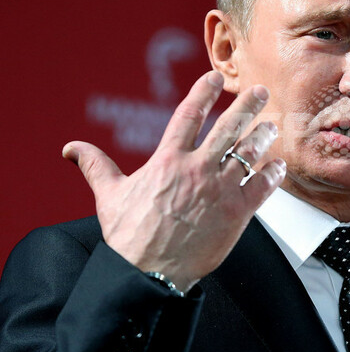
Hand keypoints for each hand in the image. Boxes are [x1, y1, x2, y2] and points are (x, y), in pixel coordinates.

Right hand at [62, 71, 284, 291]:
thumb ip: (96, 166)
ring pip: (249, 152)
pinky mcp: (237, 212)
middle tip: (261, 92)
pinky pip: (262, 185)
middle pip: (229, 127)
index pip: (189, 115)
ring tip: (272, 126)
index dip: (203, 92)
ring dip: (264, 136)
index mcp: (168, 160)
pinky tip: (278, 166)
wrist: (149, 273)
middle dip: (247, 105)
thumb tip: (71, 149)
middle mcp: (197, 169)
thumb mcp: (108, 196)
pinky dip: (272, 173)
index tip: (214, 77)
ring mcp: (220, 189)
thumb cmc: (129, 236)